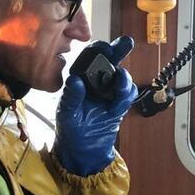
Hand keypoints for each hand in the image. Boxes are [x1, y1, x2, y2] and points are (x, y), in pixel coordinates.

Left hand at [53, 37, 137, 175]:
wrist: (83, 151)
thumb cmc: (69, 129)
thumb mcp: (66, 113)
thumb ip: (71, 97)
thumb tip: (75, 80)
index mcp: (79, 79)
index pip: (89, 58)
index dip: (97, 50)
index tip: (104, 48)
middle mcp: (95, 82)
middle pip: (109, 61)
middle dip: (119, 50)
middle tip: (126, 43)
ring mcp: (109, 92)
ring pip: (121, 77)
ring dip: (123, 78)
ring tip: (120, 83)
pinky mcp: (119, 104)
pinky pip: (128, 94)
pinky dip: (126, 96)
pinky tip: (118, 104)